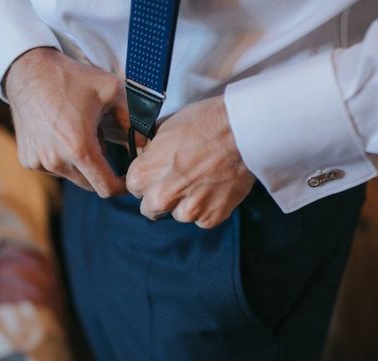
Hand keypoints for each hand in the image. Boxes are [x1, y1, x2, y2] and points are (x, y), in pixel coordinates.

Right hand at [4, 47, 128, 196]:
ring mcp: (40, 163)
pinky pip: (54, 170)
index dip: (122, 187)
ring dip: (81, 164)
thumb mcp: (111, 90)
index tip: (128, 179)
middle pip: (91, 185)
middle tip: (102, 143)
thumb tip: (144, 143)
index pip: (107, 188)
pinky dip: (62, 159)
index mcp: (79, 149)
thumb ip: (132, 119)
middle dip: (102, 171)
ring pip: (72, 177)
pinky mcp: (29, 161)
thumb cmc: (70, 78)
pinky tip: (60, 134)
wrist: (28, 70)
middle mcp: (57, 162)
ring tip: (79, 133)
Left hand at [126, 96, 255, 228]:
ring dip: (186, 204)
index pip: (134, 187)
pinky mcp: (211, 217)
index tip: (158, 175)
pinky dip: (208, 208)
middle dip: (160, 199)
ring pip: (178, 215)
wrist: (242, 131)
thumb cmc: (204, 123)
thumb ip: (152, 153)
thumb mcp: (165, 128)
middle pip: (151, 209)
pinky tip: (216, 189)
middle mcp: (161, 197)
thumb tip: (149, 158)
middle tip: (178, 183)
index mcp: (143, 175)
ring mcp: (188, 210)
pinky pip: (203, 220)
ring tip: (202, 182)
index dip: (147, 180)